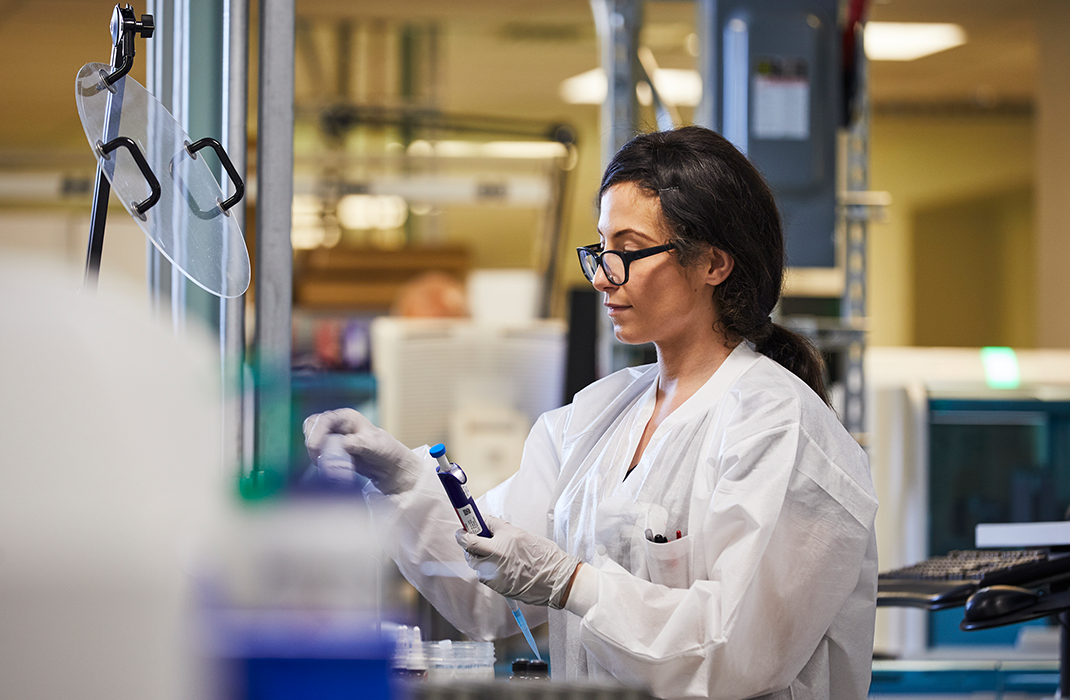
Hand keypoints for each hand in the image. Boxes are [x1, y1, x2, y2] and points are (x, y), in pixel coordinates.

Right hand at [303, 408, 422, 494]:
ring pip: (313, 440)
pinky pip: (318, 453)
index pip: (325, 419)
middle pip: (312, 426)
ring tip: (327, 464)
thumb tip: (344, 443)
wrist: (389, 466)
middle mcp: (338, 425)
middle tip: (317, 457)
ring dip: (316, 453)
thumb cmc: (386, 450)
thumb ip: (361, 443)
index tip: (315, 448)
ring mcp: (333, 437)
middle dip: (312, 441)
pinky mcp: (331, 451)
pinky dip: (319, 460)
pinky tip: (330, 468)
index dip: (317, 432)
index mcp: (347, 418)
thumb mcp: (376, 445)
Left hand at [456, 514, 581, 608]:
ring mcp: (495, 575)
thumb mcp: (521, 534)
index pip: (471, 536)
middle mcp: (496, 559)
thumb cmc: (543, 555)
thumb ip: (499, 529)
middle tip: (477, 540)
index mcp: (502, 541)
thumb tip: (484, 523)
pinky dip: (489, 570)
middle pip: (469, 552)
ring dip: (479, 558)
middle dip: (469, 545)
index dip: (463, 532)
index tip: (462, 529)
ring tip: (494, 555)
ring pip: (476, 565)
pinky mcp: (498, 588)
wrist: (556, 579)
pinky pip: (486, 577)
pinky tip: (502, 567)